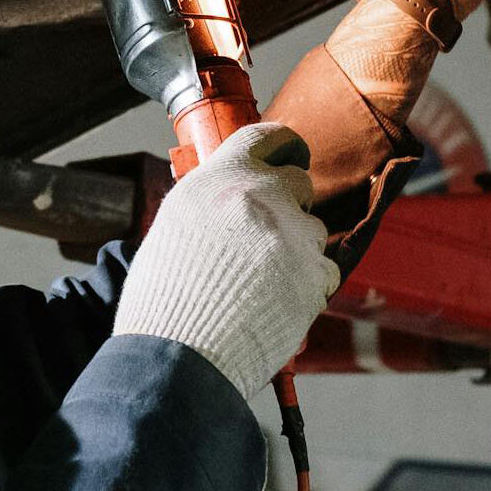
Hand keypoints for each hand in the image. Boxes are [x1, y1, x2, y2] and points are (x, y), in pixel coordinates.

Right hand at [112, 122, 338, 397]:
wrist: (180, 355)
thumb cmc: (165, 300)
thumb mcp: (174, 228)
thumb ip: (210, 201)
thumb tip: (230, 196)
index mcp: (220, 178)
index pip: (266, 136)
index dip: (283, 144)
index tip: (291, 153)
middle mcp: (260, 196)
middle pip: (299, 181)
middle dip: (290, 204)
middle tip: (268, 234)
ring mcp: (293, 234)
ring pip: (313, 229)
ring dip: (296, 249)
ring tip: (261, 283)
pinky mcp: (315, 273)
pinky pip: (324, 270)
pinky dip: (307, 285)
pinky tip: (275, 304)